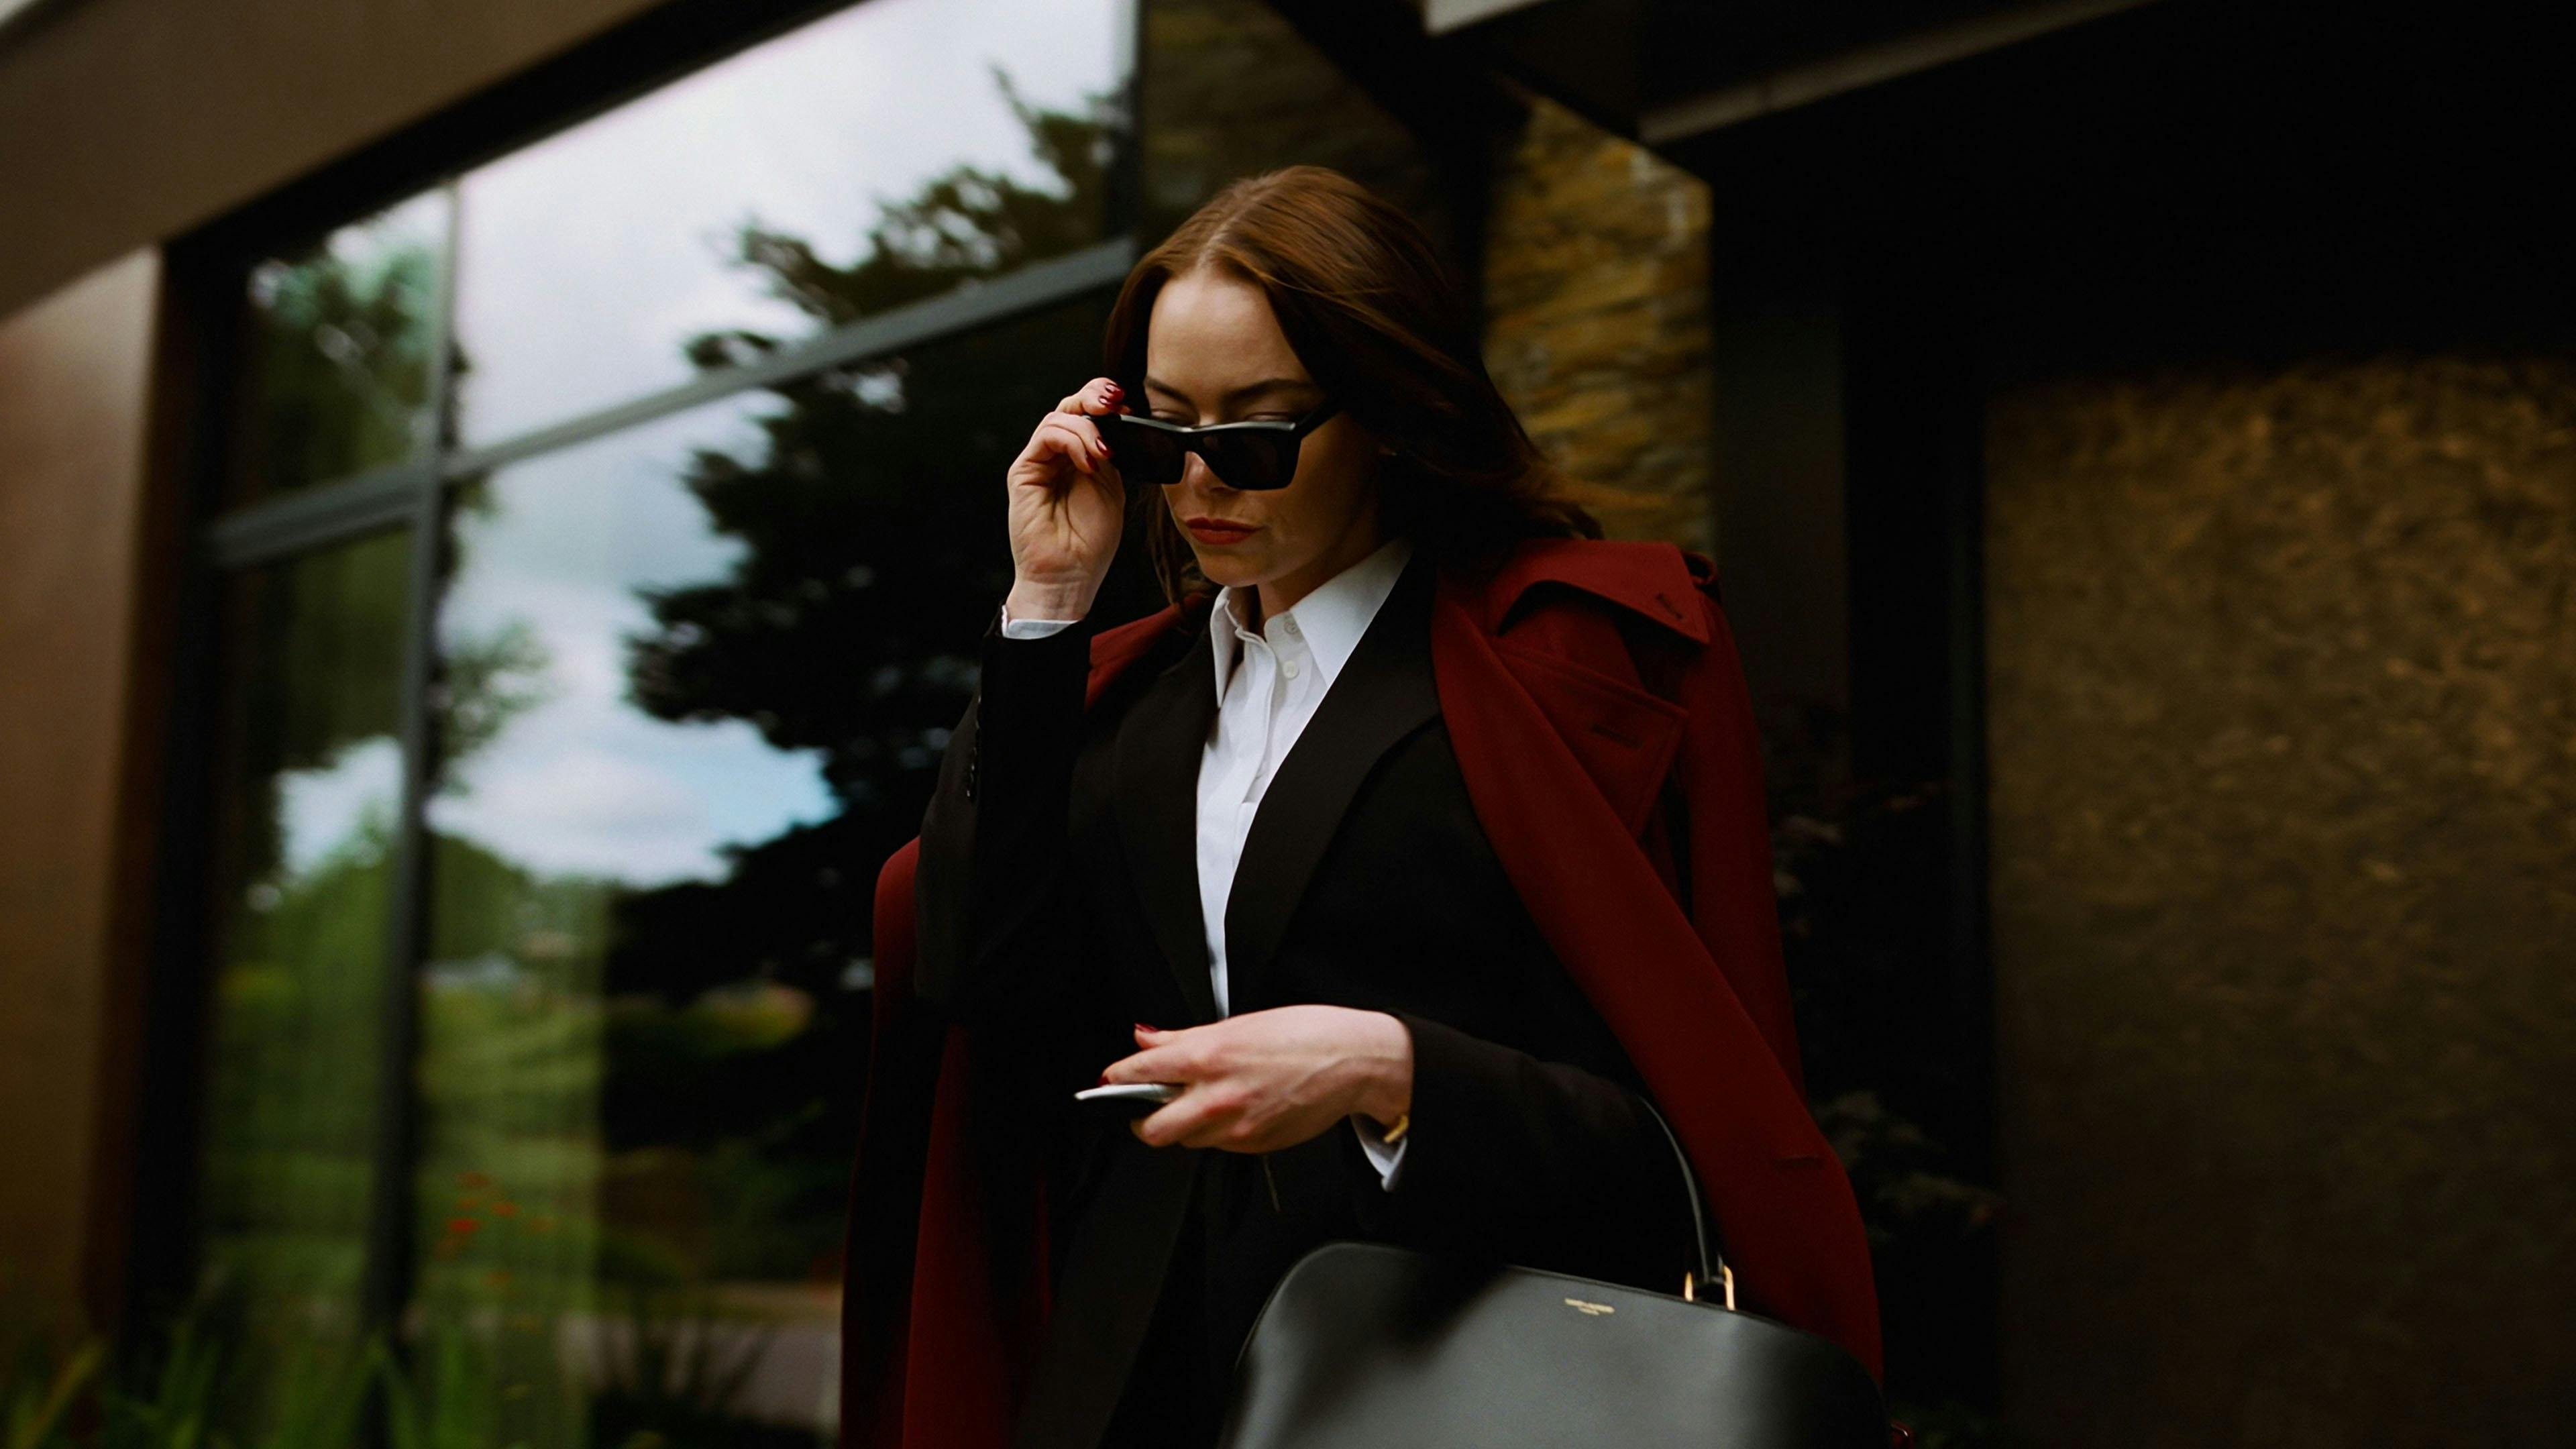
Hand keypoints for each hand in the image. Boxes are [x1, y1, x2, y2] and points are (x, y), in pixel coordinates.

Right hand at [1004, 376, 1126, 619]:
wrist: (1069, 574)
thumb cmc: (1090, 541)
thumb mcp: (1111, 487)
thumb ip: (1109, 452)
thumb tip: (1116, 418)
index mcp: (1080, 458)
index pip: (1088, 415)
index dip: (1105, 401)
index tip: (1128, 404)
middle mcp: (1058, 456)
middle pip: (1071, 407)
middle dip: (1095, 397)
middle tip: (1114, 402)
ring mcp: (1040, 461)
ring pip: (1059, 417)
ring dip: (1088, 428)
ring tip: (1104, 455)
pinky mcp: (1024, 470)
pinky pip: (1047, 436)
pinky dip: (1072, 441)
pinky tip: (1088, 462)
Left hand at [1103, 1006, 1413, 1152]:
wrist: (1355, 1062)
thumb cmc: (1306, 1034)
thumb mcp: (1238, 1024)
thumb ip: (1184, 1037)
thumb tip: (1146, 1038)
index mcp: (1209, 1057)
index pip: (1139, 1075)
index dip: (1118, 1078)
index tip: (1112, 1079)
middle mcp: (1218, 1098)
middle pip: (1150, 1129)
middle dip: (1141, 1118)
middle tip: (1147, 1104)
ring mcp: (1237, 1128)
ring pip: (1185, 1140)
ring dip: (1183, 1124)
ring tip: (1203, 1099)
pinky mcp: (1255, 1146)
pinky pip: (1218, 1146)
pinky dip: (1216, 1131)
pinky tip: (1235, 1108)